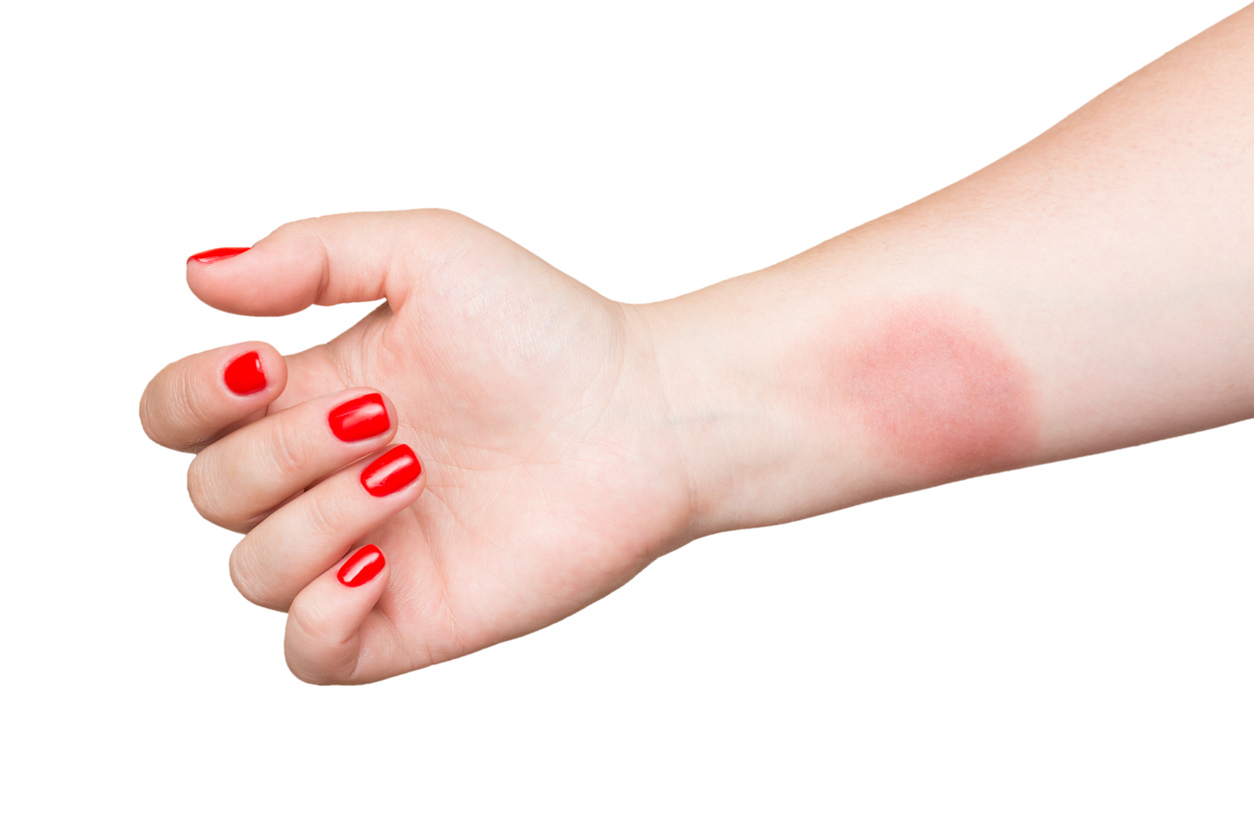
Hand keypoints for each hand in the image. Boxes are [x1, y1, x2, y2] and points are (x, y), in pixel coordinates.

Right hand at [141, 210, 693, 682]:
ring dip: (310, 517)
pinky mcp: (410, 618)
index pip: (180, 416)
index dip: (190, 396)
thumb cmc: (548, 331)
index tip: (269, 362)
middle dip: (279, 450)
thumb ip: (308, 256)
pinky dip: (318, 613)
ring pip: (251, 572)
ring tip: (408, 470)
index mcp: (314, 396)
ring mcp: (367, 552)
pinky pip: (308, 652)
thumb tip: (197, 278)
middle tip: (386, 414)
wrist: (644, 416)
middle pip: (211, 492)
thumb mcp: (426, 255)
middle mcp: (327, 478)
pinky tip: (378, 559)